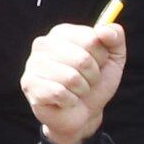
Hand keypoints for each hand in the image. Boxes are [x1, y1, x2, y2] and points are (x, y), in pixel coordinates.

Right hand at [19, 17, 123, 143]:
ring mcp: (33, 64)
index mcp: (62, 32)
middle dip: (93, 76)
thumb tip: (104, 30)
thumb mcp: (113, 58)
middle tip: (87, 80)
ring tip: (77, 91)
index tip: (97, 63)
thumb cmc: (95, 83)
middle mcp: (43, 44)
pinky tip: (66, 100)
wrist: (83, 113)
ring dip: (82, 89)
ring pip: (71, 78)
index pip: (91, 39)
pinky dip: (70, 101)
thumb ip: (115, 37)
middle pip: (82, 59)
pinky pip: (59, 93)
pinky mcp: (29, 85)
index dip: (101, 56)